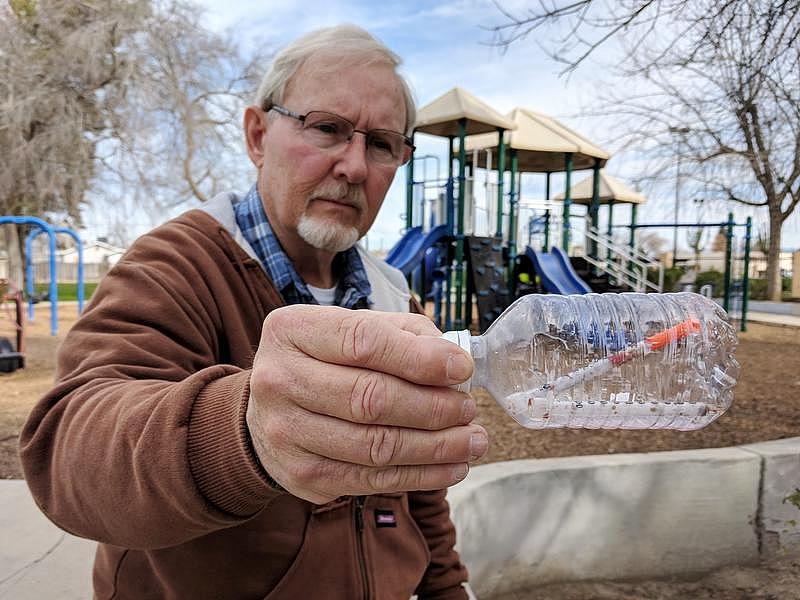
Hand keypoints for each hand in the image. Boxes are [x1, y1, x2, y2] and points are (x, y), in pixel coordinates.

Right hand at [246, 305, 486, 503]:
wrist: (268, 410)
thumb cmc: (323, 361)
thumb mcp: (352, 329)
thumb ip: (403, 335)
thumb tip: (453, 361)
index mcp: (293, 331)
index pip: (364, 341)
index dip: (420, 358)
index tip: (461, 368)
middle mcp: (280, 381)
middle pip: (370, 399)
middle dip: (433, 407)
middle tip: (468, 409)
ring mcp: (286, 433)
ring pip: (375, 446)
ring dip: (436, 447)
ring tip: (471, 440)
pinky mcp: (300, 475)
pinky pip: (370, 480)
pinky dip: (420, 476)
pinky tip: (450, 466)